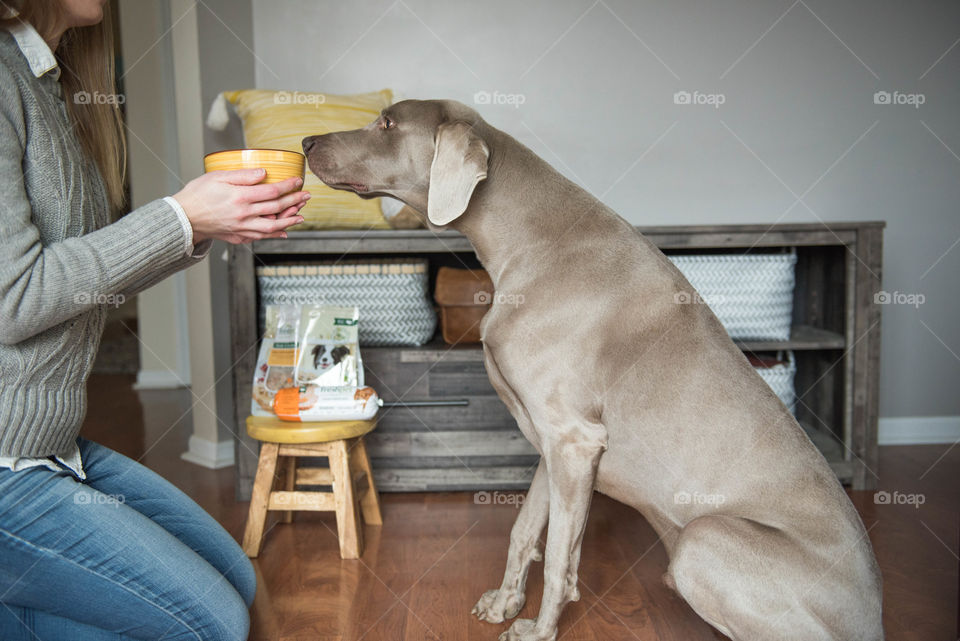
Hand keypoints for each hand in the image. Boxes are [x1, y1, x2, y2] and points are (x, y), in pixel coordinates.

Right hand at [173, 168, 310, 243]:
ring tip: (301, 215)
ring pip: (273, 227)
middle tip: (307, 195)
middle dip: (295, 201)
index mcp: (240, 197)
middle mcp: (244, 215)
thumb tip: (264, 173)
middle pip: (276, 208)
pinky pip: (261, 237)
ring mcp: (242, 228)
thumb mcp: (218, 177)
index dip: (288, 186)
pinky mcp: (238, 237)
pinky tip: (283, 232)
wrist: (183, 218)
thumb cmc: (198, 194)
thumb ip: (242, 175)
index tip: (298, 181)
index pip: (272, 191)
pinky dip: (274, 235)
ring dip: (289, 221)